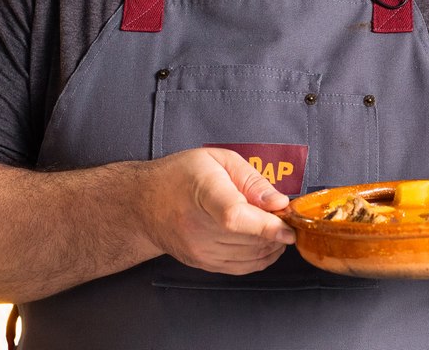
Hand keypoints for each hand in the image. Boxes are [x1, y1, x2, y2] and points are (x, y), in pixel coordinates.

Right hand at [140, 147, 294, 274]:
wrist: (142, 204)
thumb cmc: (179, 175)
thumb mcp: (217, 161)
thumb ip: (252, 180)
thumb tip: (279, 204)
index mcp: (203, 192)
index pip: (235, 216)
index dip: (266, 225)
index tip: (287, 226)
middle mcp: (198, 226)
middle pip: (250, 238)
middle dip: (277, 231)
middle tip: (283, 215)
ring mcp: (199, 249)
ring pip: (251, 256)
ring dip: (271, 244)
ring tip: (272, 226)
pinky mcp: (202, 263)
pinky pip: (243, 267)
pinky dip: (261, 257)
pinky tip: (264, 243)